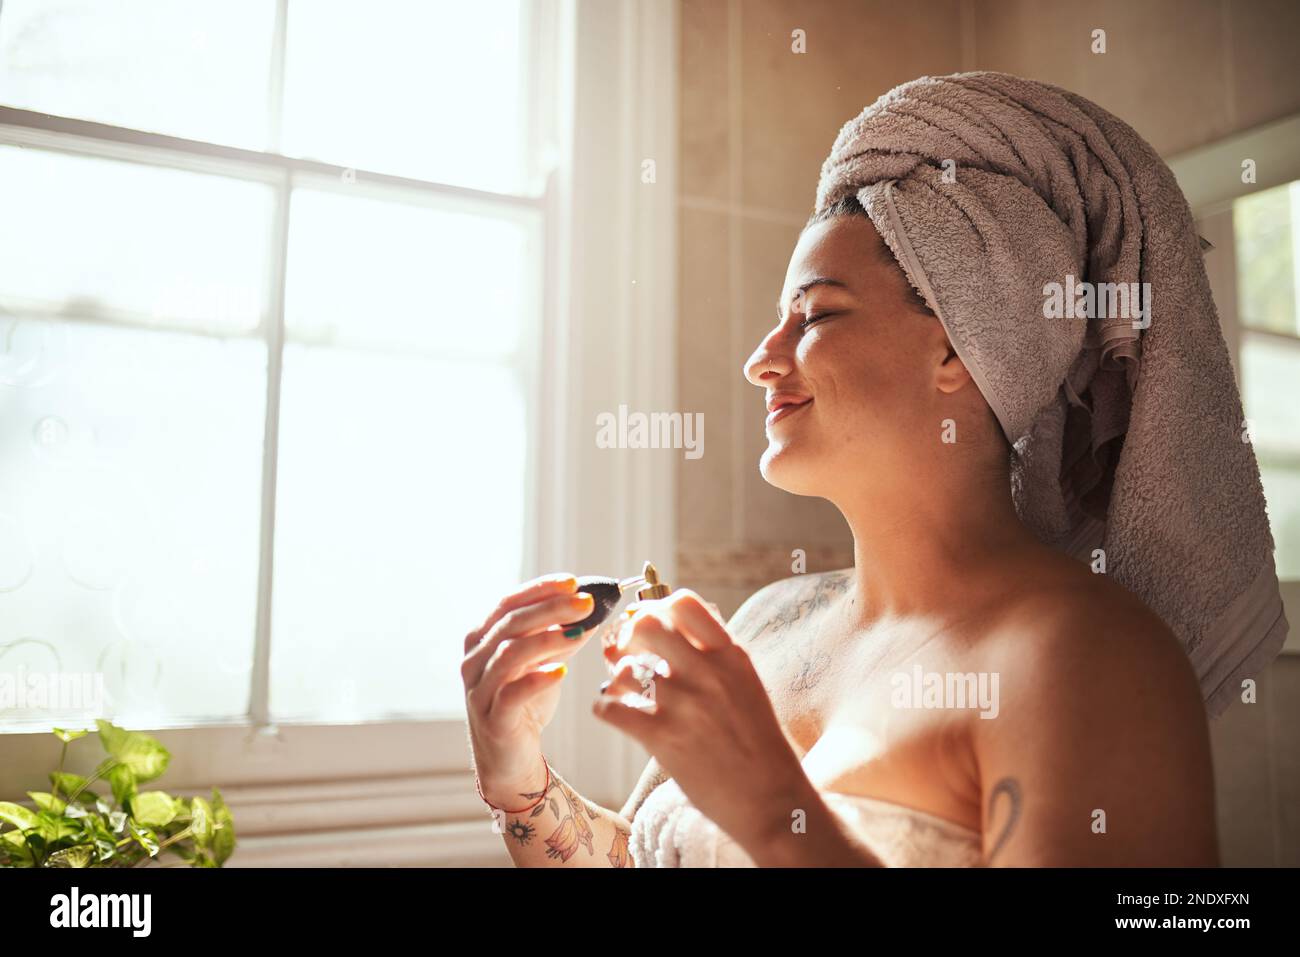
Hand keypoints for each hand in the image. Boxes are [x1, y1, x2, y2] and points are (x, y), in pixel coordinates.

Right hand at [462, 573, 596, 803]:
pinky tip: (561, 673)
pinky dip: (537, 680)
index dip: (540, 589)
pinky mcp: (492, 720)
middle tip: (586, 603)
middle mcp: (475, 661)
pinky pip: (511, 694)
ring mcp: (479, 690)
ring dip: (547, 639)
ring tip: (580, 632)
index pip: (508, 603)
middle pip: (510, 624)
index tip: (574, 582)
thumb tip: (592, 608)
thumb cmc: (525, 704)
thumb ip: (561, 636)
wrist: (511, 758)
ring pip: (509, 655)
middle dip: (551, 609)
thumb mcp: (544, 663)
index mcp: (482, 639)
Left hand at [592, 588, 812, 854]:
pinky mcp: (663, 739)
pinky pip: (610, 708)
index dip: (658, 608)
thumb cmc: (757, 744)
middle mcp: (707, 673)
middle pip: (646, 625)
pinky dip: (605, 708)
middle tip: (628, 653)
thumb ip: (714, 654)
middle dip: (629, 636)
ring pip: (623, 668)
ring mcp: (684, 705)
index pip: (683, 603)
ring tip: (624, 689)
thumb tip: (670, 623)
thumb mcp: (746, 684)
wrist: (772, 800)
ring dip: (616, 677)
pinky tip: (615, 713)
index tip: (652, 625)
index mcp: (730, 656)